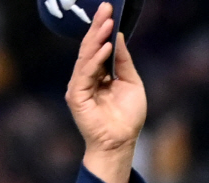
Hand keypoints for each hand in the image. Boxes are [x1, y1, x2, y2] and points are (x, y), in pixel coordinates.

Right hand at [66, 5, 146, 182]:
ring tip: (106, 24)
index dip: (103, 28)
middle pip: (90, 47)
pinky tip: (105, 48)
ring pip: (87, 56)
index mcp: (99, 73)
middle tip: (106, 9)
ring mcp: (80, 85)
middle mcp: (87, 76)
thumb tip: (118, 37)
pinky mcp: (76, 95)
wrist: (121, 143)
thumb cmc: (127, 118)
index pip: (98, 46)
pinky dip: (96, 59)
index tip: (109, 10)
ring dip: (97, 39)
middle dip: (98, 27)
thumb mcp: (131, 84)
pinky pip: (86, 72)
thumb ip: (124, 62)